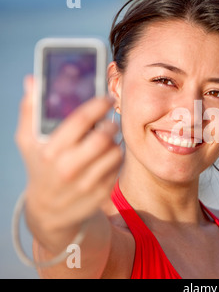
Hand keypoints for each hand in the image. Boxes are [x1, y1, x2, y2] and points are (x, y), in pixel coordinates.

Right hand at [15, 75, 122, 252]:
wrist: (49, 212)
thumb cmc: (39, 167)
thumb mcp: (27, 141)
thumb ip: (30, 110)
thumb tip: (33, 80)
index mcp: (50, 151)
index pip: (82, 120)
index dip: (98, 104)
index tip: (106, 98)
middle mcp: (69, 168)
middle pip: (103, 136)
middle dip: (110, 123)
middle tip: (109, 120)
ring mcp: (87, 182)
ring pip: (115, 151)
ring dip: (114, 141)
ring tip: (107, 139)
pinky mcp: (101, 192)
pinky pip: (118, 166)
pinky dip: (116, 157)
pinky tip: (106, 155)